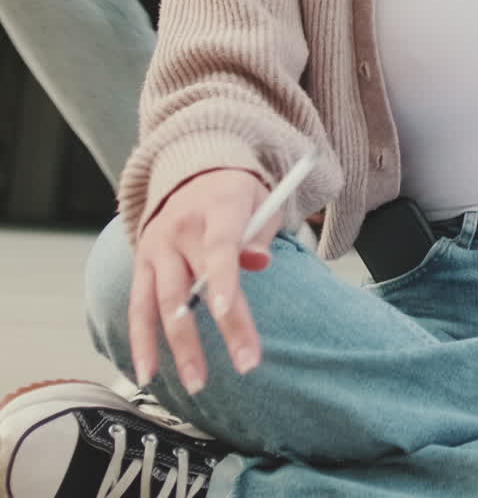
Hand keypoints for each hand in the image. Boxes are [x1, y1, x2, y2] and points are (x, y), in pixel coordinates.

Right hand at [129, 168, 280, 395]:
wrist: (192, 171)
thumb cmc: (236, 195)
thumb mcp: (261, 201)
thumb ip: (261, 233)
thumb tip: (259, 262)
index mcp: (217, 207)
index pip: (219, 245)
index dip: (222, 278)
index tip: (226, 312)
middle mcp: (181, 226)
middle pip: (195, 283)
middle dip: (220, 328)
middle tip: (245, 365)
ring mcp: (157, 245)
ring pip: (163, 301)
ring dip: (179, 346)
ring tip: (196, 384)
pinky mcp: (141, 261)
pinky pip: (138, 306)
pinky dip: (140, 341)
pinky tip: (147, 373)